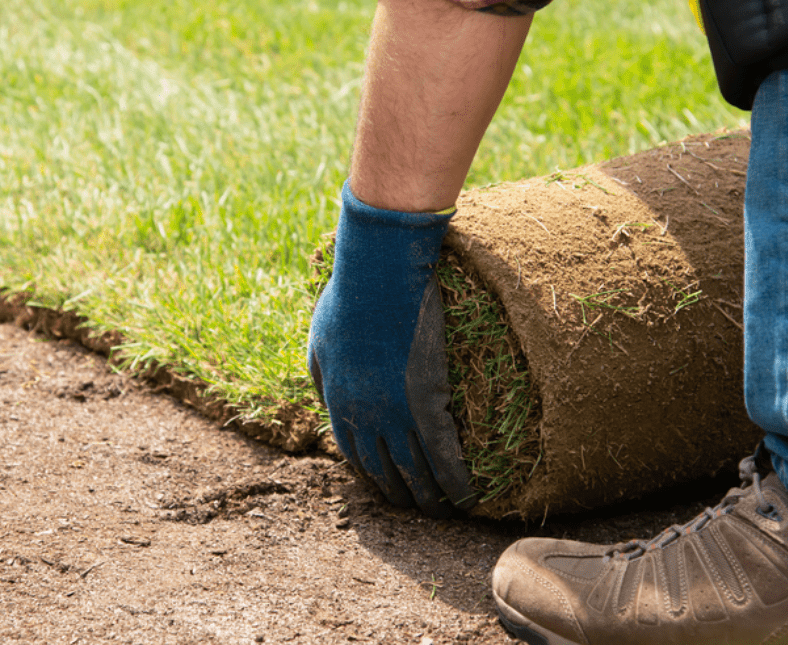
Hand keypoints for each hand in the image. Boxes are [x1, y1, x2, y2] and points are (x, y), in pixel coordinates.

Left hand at [307, 188, 475, 516]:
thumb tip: (327, 397)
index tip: (385, 486)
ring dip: (429, 499)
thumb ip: (323, 374)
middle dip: (399, 494)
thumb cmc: (350, 296)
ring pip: (414, 471)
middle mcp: (364, 416)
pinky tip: (468, 497)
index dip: (371, 475)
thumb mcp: (320, 339)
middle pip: (383, 471)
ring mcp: (396, 412)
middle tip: (417, 508)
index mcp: (337, 401)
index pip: (354, 454)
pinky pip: (443, 455)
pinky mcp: (427, 402)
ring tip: (444, 514)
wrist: (378, 273)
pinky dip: (456, 481)